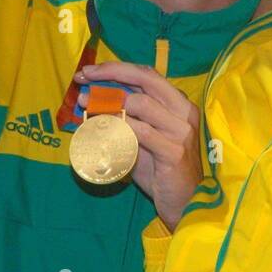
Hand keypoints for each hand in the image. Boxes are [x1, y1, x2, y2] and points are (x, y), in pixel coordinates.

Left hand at [75, 61, 201, 227]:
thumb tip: (92, 103)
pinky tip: (100, 129)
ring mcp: (181, 132)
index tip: (89, 72)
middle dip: (112, 73)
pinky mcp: (174, 152)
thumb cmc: (163, 170)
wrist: (186, 202)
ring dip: (109, 102)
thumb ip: (127, 120)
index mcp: (179, 104)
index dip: (117, 68)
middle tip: (84, 77)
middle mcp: (183, 112)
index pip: (148, 74)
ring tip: (86, 105)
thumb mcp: (145, 139)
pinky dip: (118, 127)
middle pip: (147, 79)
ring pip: (142, 104)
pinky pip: (141, 133)